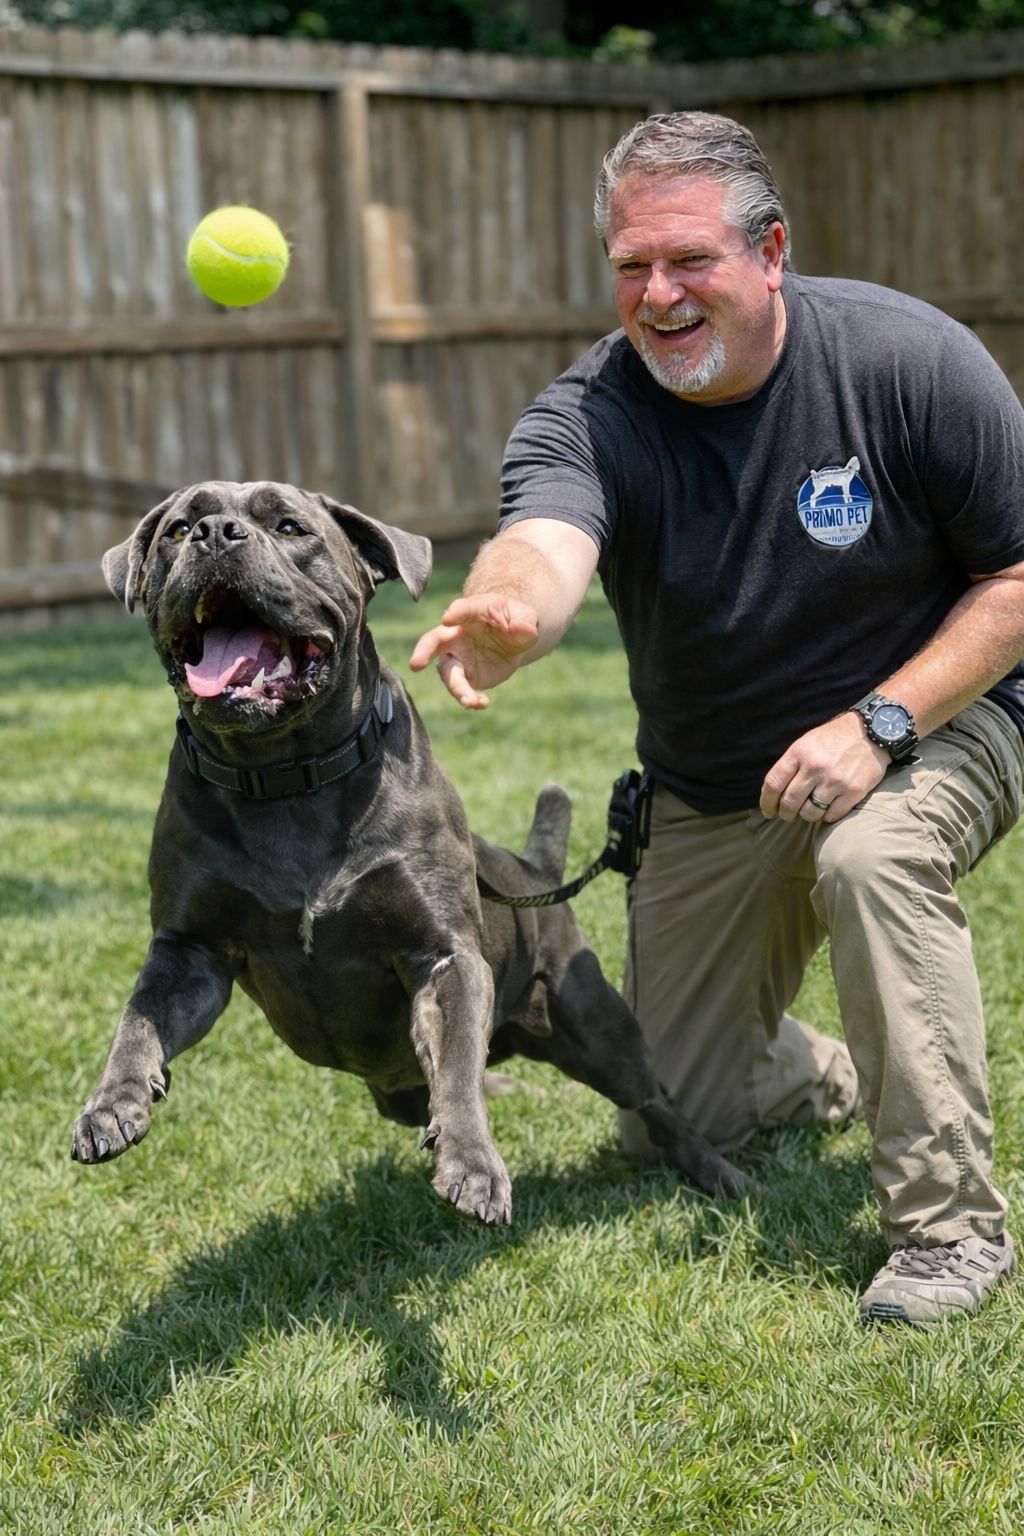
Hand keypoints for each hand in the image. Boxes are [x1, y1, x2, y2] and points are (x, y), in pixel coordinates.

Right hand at [409, 594, 539, 708]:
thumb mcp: (525, 616)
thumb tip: (522, 631)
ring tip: (470, 701)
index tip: (448, 618)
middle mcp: (455, 635)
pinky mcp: (465, 676)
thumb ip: (523, 623)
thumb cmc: (514, 619)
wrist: (511, 636)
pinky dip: (470, 699)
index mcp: (470, 612)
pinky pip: (462, 690)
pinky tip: (482, 703)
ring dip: (456, 687)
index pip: (460, 610)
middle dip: (424, 651)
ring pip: (448, 673)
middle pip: (433, 641)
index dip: (455, 614)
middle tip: (416, 664)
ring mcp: (457, 657)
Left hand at [760, 712, 889, 823]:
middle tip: (788, 816)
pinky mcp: (854, 791)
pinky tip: (828, 809)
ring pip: (810, 813)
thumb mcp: (807, 742)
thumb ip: (791, 765)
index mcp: (799, 753)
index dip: (766, 802)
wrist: (873, 731)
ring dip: (806, 816)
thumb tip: (774, 792)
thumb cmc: (835, 738)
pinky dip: (827, 816)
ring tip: (809, 811)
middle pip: (789, 802)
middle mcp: (814, 767)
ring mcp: (835, 780)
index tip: (768, 811)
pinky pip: (832, 816)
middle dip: (785, 814)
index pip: (773, 784)